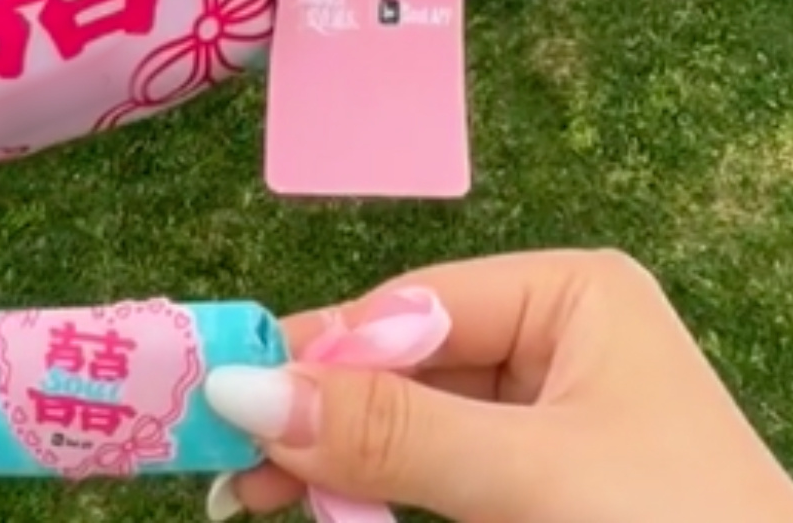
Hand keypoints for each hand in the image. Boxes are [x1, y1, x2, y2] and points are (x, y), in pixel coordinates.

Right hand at [202, 249, 792, 522]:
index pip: (413, 305)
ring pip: (417, 426)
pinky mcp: (551, 492)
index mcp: (575, 292)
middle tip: (216, 466)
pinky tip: (323, 509)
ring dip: (339, 463)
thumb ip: (394, 433)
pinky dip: (384, 497)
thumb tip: (247, 385)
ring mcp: (558, 418)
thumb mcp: (528, 476)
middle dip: (318, 414)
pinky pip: (445, 476)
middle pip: (407, 363)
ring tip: (245, 496)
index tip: (218, 398)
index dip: (318, 354)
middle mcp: (564, 338)